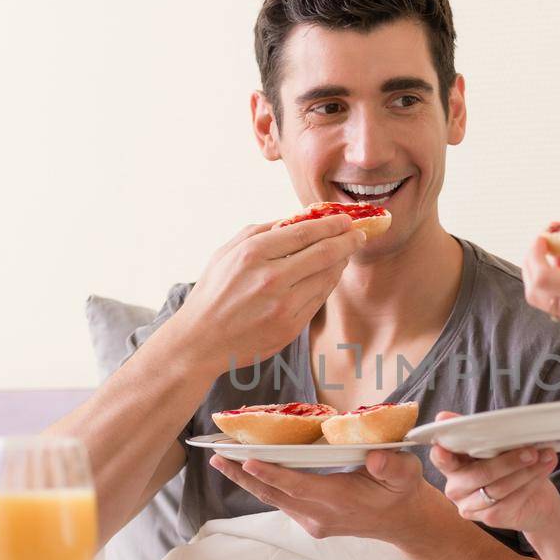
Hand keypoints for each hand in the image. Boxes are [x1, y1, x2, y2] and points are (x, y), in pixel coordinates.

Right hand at [174, 214, 364, 368]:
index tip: (346, 219)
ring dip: (341, 262)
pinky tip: (330, 275)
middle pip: (324, 253)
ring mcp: (283, 306)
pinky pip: (319, 300)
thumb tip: (297, 218)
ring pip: (326, 277)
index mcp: (253, 254)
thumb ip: (261, 232)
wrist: (200, 341)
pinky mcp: (290, 327)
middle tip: (359, 234)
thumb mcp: (227, 253)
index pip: (305, 232)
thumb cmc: (213, 292)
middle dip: (347, 240)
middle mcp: (271, 278)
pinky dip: (328, 284)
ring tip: (346, 252)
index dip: (331, 224)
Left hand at [209, 449, 442, 544]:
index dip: (270, 473)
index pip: (297, 486)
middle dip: (243, 475)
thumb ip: (392, 465)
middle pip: (274, 494)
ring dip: (247, 480)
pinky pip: (281, 501)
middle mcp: (320, 514)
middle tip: (216, 456)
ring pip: (273, 499)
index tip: (245, 460)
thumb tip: (375, 457)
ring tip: (222, 460)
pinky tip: (249, 468)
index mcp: (339, 500)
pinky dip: (264, 484)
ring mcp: (313, 521)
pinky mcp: (310, 521)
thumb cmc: (402, 491)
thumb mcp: (406, 473)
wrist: (403, 522)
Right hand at [428, 412, 559, 537]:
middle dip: (507, 461)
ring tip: (545, 456)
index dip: (441, 455)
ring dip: (526, 471)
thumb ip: (474, 431)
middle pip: (478, 474)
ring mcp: (470, 506)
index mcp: (452, 465)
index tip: (442, 449)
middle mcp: (455, 488)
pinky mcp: (490, 518)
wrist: (534, 500)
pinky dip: (531, 482)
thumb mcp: (494, 446)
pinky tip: (544, 469)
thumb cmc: (509, 466)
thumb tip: (443, 416)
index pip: (441, 459)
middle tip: (531, 451)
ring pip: (498, 488)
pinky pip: (511, 500)